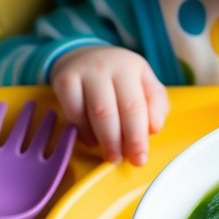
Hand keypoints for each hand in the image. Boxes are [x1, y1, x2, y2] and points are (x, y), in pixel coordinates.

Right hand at [51, 46, 168, 164]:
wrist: (84, 57)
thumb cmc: (119, 78)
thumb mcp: (143, 83)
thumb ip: (155, 104)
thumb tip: (154, 128)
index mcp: (132, 66)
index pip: (137, 105)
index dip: (139, 135)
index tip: (140, 158)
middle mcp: (107, 66)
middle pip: (116, 110)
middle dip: (122, 141)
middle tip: (125, 161)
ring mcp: (84, 71)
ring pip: (95, 113)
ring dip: (104, 140)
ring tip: (111, 155)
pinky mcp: (63, 80)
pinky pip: (73, 113)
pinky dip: (83, 131)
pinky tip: (92, 140)